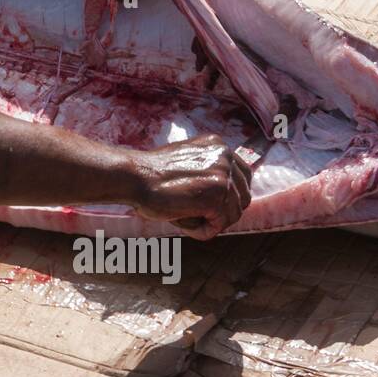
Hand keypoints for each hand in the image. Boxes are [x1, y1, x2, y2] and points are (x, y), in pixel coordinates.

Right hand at [128, 135, 249, 239]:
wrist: (134, 176)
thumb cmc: (151, 174)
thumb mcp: (187, 161)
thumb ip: (207, 170)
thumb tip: (224, 197)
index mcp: (218, 145)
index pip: (243, 176)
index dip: (228, 196)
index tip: (210, 205)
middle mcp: (225, 156)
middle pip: (243, 197)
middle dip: (223, 211)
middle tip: (198, 216)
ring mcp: (223, 176)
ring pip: (233, 214)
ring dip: (210, 221)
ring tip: (184, 216)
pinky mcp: (216, 197)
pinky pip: (219, 225)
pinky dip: (202, 231)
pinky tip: (183, 223)